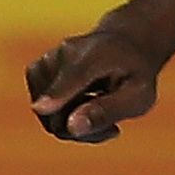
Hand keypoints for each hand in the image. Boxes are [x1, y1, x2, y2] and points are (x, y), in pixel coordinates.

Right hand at [27, 27, 164, 143]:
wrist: (124, 44)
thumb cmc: (135, 73)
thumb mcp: (138, 96)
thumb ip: (107, 111)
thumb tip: (72, 127)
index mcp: (98, 54)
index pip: (74, 76)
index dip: (57, 95)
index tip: (39, 109)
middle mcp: (66, 52)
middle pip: (57, 110)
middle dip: (82, 130)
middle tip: (112, 129)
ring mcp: (47, 60)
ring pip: (47, 115)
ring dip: (72, 126)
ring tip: (101, 116)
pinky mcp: (36, 71)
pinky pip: (42, 110)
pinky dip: (61, 118)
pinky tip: (84, 110)